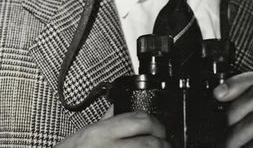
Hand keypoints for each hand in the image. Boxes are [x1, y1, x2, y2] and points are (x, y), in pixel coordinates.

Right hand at [54, 107, 169, 147]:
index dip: (155, 123)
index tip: (159, 128)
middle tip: (165, 143)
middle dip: (161, 142)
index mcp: (103, 131)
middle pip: (148, 141)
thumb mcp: (87, 132)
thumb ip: (106, 120)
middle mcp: (109, 146)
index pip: (139, 119)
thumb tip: (118, 108)